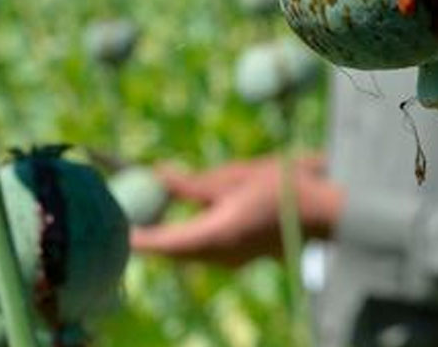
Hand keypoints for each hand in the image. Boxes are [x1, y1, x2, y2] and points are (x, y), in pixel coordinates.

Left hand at [129, 153, 343, 266]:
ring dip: (168, 235)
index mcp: (215, 235)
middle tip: (129, 210)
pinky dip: (187, 235)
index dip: (134, 237)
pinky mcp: (238, 258)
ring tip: (152, 210)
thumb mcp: (236, 176)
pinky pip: (202, 250)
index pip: (161, 243)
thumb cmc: (284, 187)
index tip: (113, 225)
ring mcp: (229, 261)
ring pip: (186, 252)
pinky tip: (186, 214)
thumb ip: (194, 183)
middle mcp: (218, 256)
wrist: (325, 212)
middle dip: (148, 234)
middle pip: (170, 251)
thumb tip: (157, 176)